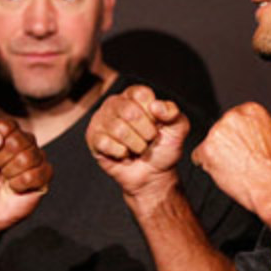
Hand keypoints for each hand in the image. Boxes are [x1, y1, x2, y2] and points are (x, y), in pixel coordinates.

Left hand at [0, 118, 51, 230]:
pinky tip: (15, 187)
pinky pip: (39, 173)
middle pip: (18, 141)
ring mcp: (35, 158)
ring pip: (28, 158)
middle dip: (0, 160)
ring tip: (4, 178)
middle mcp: (23, 141)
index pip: (6, 126)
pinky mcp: (44, 175)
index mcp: (5, 132)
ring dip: (10, 172)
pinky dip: (21, 184)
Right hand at [85, 85, 188, 200]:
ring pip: (118, 129)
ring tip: (137, 149)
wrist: (152, 175)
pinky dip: (121, 153)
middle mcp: (115, 103)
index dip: (153, 114)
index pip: (141, 95)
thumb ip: (173, 113)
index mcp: (134, 95)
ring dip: (135, 145)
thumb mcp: (177, 129)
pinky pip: (106, 143)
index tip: (157, 125)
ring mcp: (101, 120)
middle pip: (129, 112)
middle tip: (148, 140)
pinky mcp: (93, 137)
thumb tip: (156, 105)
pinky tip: (124, 154)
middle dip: (146, 133)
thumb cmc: (163, 148)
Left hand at [192, 102, 270, 213]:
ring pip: (209, 144)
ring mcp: (218, 132)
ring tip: (234, 169)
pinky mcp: (207, 149)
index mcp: (252, 111)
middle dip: (225, 145)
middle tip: (238, 160)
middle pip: (220, 130)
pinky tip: (222, 174)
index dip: (237, 136)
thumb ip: (260, 132)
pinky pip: (198, 157)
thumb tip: (255, 138)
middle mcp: (233, 117)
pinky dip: (206, 166)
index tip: (242, 146)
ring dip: (216, 156)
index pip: (235, 119)